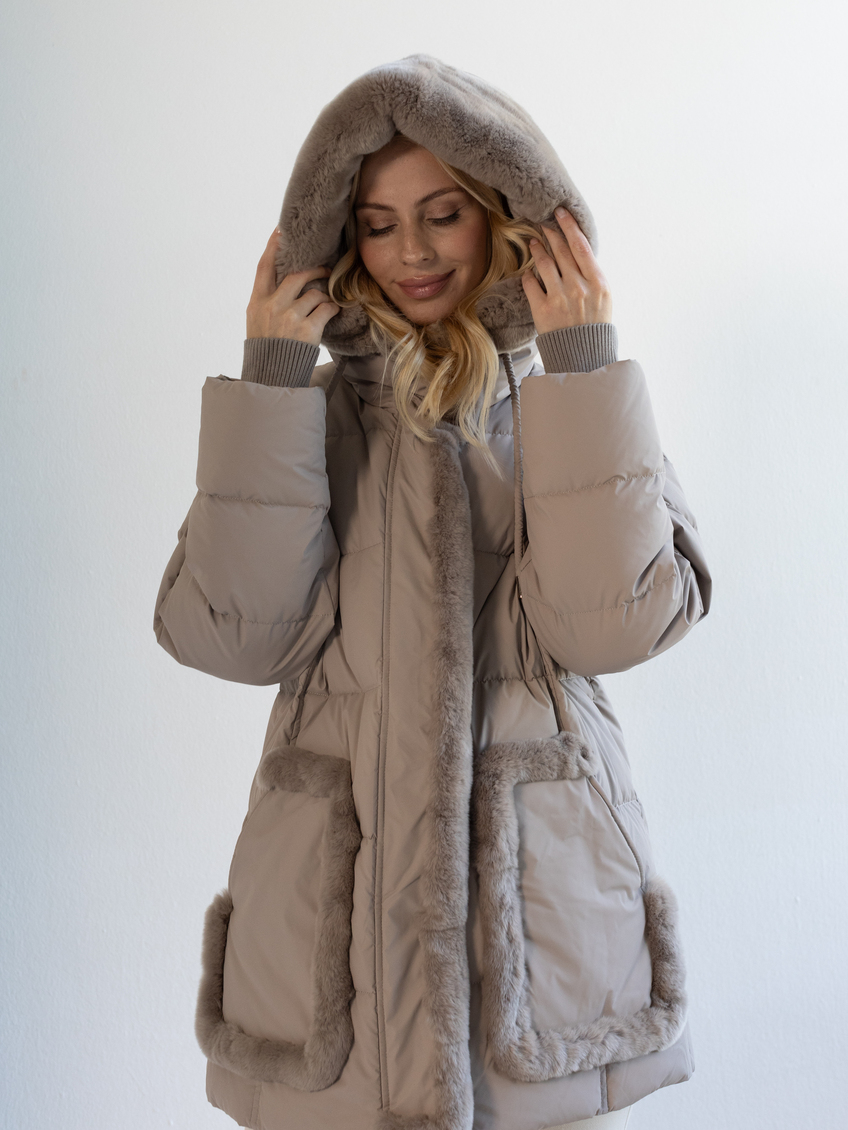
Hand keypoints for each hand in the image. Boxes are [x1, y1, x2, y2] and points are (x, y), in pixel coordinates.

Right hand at [245, 228, 339, 344]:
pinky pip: (326, 309)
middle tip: (325, 269)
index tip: (281, 231)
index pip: (264, 267)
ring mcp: (290, 318)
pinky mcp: (308, 330)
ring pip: (314, 293)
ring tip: (326, 302)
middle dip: (314, 269)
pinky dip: (332, 309)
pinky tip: (332, 312)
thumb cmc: (267, 349)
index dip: (273, 246)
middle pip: (296, 275)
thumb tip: (283, 280)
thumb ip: (267, 300)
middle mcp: (272, 306)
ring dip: (324, 296)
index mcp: (257, 302)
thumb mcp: (256, 322)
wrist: (272, 377)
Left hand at [521, 207, 611, 333]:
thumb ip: (592, 275)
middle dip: (551, 232)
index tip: (560, 213)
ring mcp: (560, 298)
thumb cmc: (594, 326)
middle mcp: (578, 287)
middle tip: (543, 222)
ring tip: (534, 242)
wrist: (584, 357)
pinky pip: (531, 284)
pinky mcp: (542, 310)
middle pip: (561, 251)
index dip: (569, 226)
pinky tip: (528, 272)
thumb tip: (578, 252)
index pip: (581, 246)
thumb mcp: (604, 298)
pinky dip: (528, 276)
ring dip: (538, 249)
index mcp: (598, 283)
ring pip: (544, 263)